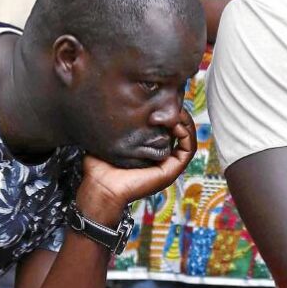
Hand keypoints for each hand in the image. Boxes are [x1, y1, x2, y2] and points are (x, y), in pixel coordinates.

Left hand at [77, 110, 196, 224]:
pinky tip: (175, 123)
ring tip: (177, 111)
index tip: (162, 100)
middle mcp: (161, 159)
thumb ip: (113, 125)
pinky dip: (186, 135)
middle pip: (180, 133)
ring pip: (188, 141)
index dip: (168, 114)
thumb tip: (111, 104)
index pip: (167, 130)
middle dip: (180, 115)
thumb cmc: (99, 167)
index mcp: (149, 152)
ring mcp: (168, 166)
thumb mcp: (108, 139)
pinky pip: (188, 151)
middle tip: (172, 102)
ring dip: (186, 123)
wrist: (99, 187)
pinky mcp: (170, 171)